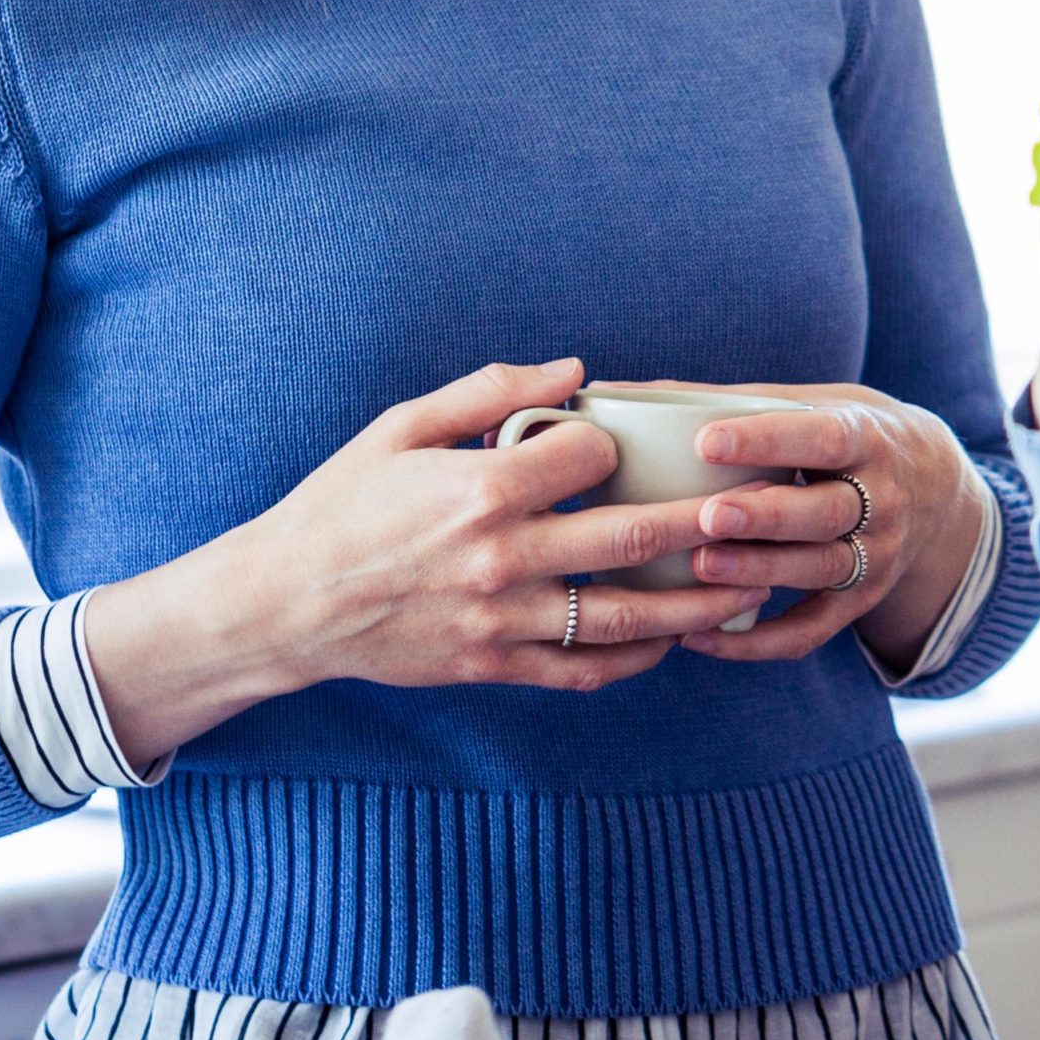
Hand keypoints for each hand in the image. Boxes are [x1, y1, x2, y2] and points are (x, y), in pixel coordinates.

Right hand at [87, 359, 766, 762]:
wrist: (281, 605)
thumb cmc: (342, 503)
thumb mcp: (402, 426)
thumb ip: (490, 390)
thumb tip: (575, 369)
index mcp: (479, 491)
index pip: (589, 458)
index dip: (617, 442)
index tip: (628, 439)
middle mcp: (499, 560)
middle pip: (629, 539)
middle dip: (704, 521)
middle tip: (758, 506)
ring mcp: (500, 622)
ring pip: (622, 617)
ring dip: (694, 601)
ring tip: (748, 582)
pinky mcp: (493, 667)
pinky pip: (582, 670)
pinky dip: (635, 658)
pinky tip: (671, 638)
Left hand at [675, 382, 984, 673]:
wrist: (936, 487)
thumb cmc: (847, 434)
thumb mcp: (817, 403)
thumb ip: (735, 401)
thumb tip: (624, 391)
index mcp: (868, 437)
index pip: (822, 437)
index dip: (768, 440)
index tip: (707, 439)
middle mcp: (883, 500)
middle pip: (824, 513)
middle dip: (766, 517)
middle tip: (709, 515)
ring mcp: (876, 556)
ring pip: (817, 571)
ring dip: (758, 573)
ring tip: (699, 569)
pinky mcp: (860, 603)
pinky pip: (810, 632)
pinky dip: (756, 642)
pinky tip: (700, 637)